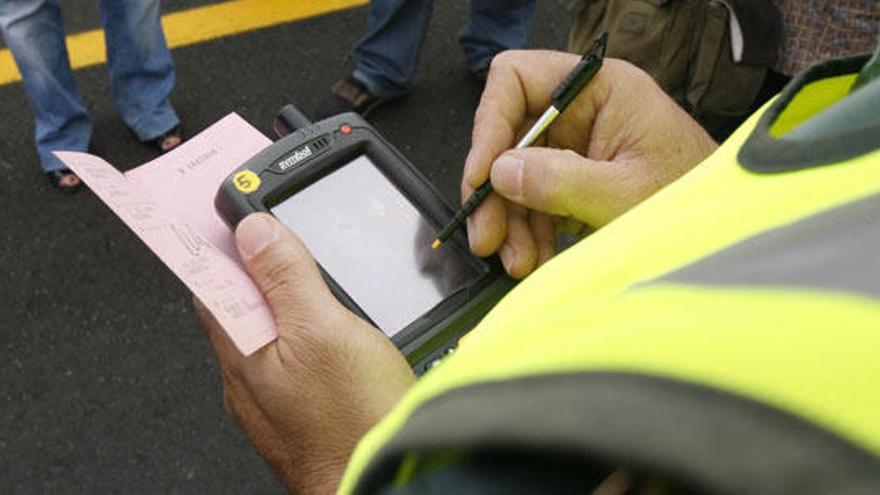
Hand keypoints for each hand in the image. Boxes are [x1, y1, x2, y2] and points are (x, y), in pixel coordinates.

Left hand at [195, 213, 415, 493]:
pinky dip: (302, 329)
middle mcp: (246, 373)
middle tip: (276, 227)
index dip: (221, 239)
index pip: (210, 277)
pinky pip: (288, 355)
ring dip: (281, 296)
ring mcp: (271, 393)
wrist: (379, 482)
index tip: (232, 209)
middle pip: (237, 301)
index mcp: (241, 346)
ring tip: (305, 268)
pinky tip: (330, 326)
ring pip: (265, 329)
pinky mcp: (299, 407)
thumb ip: (287, 278)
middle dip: (254, 264)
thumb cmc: (353, 424)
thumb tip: (254, 230)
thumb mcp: (324, 330)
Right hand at [463, 50, 717, 277]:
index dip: (490, 124)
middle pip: (509, 135)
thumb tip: (501, 172)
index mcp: (601, 88)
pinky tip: (533, 258)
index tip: (483, 174)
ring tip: (518, 260)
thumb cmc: (695, 203)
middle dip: (496, 190)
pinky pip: (534, 199)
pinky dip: (528, 231)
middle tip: (487, 235)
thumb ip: (562, 181)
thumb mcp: (625, 195)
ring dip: (510, 221)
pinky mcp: (576, 179)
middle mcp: (583, 110)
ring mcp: (577, 145)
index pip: (518, 79)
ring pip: (516, 174)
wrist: (725, 235)